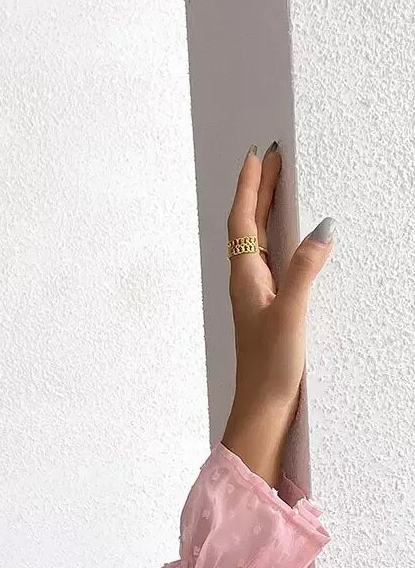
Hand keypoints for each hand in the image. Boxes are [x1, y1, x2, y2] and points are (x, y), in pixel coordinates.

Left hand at [227, 144, 333, 422]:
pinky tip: (291, 240)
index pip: (243, 221)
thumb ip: (305, 270)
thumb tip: (323, 227)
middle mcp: (246, 283)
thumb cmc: (269, 369)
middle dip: (260, 190)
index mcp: (245, 279)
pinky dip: (279, 238)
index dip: (249, 187)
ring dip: (267, 211)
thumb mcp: (291, 314)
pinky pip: (272, 261)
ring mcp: (256, 296)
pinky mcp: (268, 310)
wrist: (261, 411)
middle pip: (249, 226)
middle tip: (273, 158)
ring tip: (280, 185)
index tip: (257, 156)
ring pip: (259, 242)